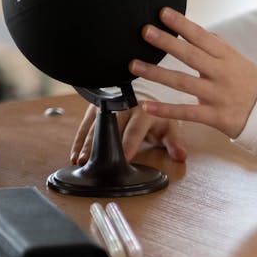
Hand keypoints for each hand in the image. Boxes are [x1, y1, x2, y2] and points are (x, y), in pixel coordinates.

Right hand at [69, 102, 188, 164]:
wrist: (147, 94)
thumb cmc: (158, 116)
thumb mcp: (170, 128)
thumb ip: (174, 143)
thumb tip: (181, 155)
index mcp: (144, 112)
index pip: (135, 130)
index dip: (128, 144)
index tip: (123, 157)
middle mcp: (124, 107)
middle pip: (110, 129)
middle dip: (101, 147)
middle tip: (92, 162)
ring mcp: (109, 107)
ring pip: (95, 127)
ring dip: (86, 145)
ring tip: (80, 161)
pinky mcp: (97, 108)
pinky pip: (86, 125)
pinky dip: (80, 140)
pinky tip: (75, 154)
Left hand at [128, 8, 256, 139]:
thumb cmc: (251, 85)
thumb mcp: (239, 61)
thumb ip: (217, 48)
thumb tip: (197, 31)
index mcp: (227, 57)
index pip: (202, 36)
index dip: (182, 24)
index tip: (162, 12)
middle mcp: (221, 73)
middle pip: (190, 55)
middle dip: (167, 42)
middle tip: (145, 31)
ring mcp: (218, 95)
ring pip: (183, 82)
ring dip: (156, 73)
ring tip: (134, 65)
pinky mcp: (215, 116)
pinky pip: (187, 112)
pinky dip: (165, 109)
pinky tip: (146, 106)